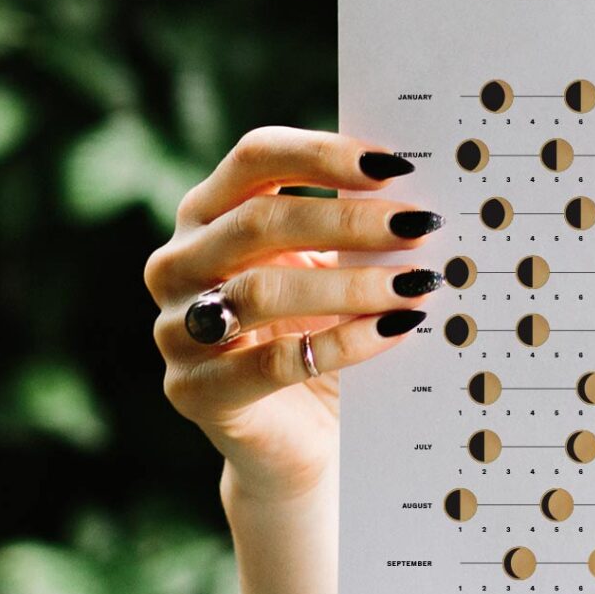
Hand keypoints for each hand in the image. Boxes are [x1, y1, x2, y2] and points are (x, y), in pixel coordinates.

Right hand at [143, 127, 442, 496]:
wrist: (294, 439)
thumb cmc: (314, 333)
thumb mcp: (327, 268)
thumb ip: (353, 229)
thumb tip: (418, 195)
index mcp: (207, 212)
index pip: (256, 158)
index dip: (323, 154)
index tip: (394, 166)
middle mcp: (179, 262)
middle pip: (259, 221)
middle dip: (348, 220)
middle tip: (418, 228)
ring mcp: (176, 328)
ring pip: (262, 290)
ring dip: (351, 285)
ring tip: (415, 285)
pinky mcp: (194, 392)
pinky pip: (272, 362)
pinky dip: (343, 343)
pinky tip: (393, 331)